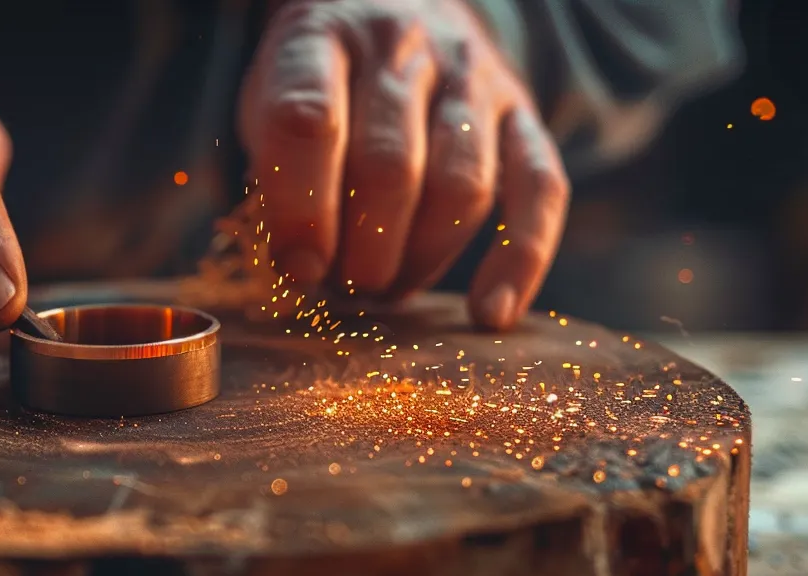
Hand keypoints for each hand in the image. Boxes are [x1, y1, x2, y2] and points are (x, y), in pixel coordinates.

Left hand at [238, 0, 568, 328]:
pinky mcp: (522, 110)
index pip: (309, 122)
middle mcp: (402, 48)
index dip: (300, 209)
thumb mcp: (267, 101)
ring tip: (384, 291)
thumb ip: (277, 172)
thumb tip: (303, 272)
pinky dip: (519, 258)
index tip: (298, 269)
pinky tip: (489, 312)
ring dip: (420, 259)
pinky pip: (540, 188)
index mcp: (322, 39)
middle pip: (390, 166)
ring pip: (462, 185)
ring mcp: (471, 77)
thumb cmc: (320, 79)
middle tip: (342, 288)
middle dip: (362, 251)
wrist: (393, 3)